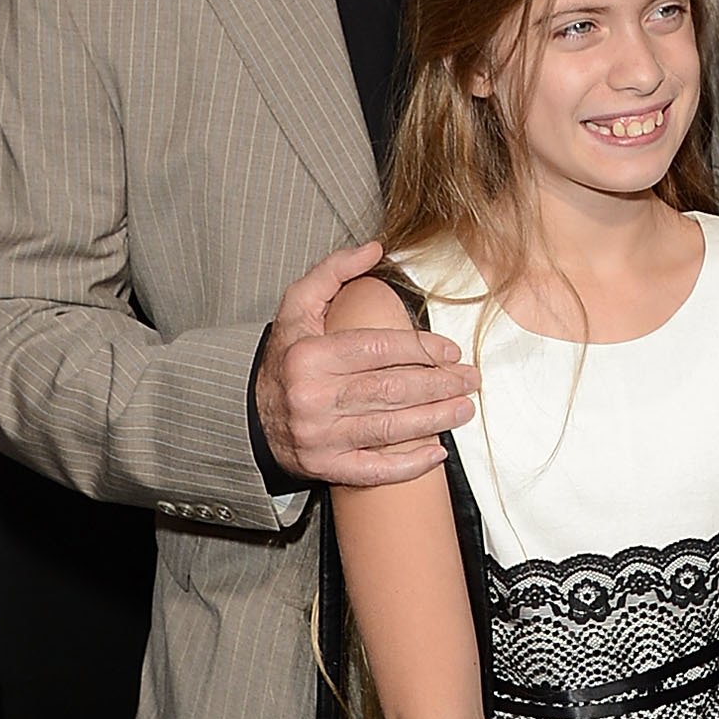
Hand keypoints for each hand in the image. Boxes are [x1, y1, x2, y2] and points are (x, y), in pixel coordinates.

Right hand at [256, 241, 478, 486]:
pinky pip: (374, 471)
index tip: (451, 351)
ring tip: (465, 409)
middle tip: (471, 379)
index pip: (378, 348)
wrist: (248, 413)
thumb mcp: (296, 307)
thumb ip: (333, 272)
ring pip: (389, 429)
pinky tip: (437, 453)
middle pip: (390, 390)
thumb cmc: (285, 357)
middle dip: (439, 385)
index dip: (421, 349)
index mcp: (309, 355)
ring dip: (435, 420)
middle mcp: (313, 396)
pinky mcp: (325, 467)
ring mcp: (319, 436)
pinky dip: (408, 465)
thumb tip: (374, 248)